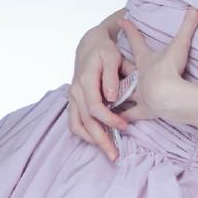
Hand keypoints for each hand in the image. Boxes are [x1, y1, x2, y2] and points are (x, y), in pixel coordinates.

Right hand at [67, 24, 136, 161]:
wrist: (90, 43)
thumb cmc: (105, 49)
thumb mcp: (112, 56)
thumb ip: (112, 76)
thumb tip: (112, 98)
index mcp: (86, 80)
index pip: (95, 107)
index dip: (109, 120)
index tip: (125, 126)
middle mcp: (76, 91)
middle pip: (85, 122)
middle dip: (100, 140)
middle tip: (115, 154)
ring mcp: (72, 97)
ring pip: (77, 125)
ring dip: (92, 141)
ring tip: (107, 151)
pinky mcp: (73, 101)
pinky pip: (74, 122)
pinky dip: (84, 134)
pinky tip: (97, 140)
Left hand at [117, 5, 197, 121]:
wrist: (168, 95)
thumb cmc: (171, 69)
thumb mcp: (180, 44)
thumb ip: (189, 25)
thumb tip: (197, 6)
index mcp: (145, 60)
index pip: (136, 41)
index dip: (129, 29)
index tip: (120, 20)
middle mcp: (139, 77)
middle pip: (125, 69)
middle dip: (118, 66)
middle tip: (108, 63)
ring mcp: (140, 95)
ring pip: (124, 93)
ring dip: (117, 94)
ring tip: (105, 95)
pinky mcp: (144, 112)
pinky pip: (130, 115)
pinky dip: (125, 118)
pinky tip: (117, 123)